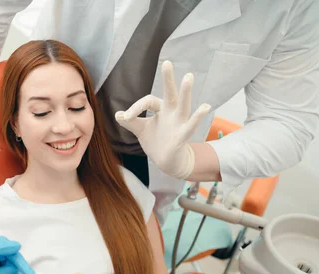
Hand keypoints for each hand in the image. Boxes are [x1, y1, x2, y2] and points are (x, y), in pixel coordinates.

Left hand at [115, 60, 210, 179]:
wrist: (166, 160)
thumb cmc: (155, 141)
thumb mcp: (140, 130)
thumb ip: (129, 121)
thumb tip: (117, 114)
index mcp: (161, 109)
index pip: (148, 101)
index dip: (135, 108)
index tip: (124, 117)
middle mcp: (172, 112)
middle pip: (170, 93)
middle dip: (168, 79)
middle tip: (167, 63)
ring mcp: (179, 122)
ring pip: (183, 105)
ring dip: (185, 92)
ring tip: (188, 78)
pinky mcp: (184, 134)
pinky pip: (192, 124)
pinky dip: (198, 116)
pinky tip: (205, 107)